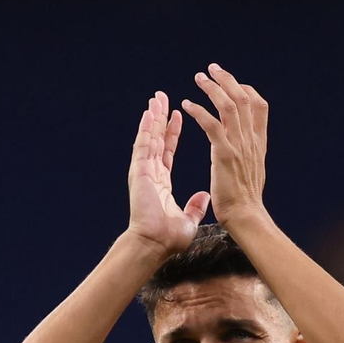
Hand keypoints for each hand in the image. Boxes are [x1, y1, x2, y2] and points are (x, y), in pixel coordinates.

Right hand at [127, 91, 211, 255]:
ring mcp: (143, 171)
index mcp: (161, 183)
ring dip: (153, 117)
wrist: (154, 245)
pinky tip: (149, 112)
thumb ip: (195, 206)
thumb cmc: (168, 238)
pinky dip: (146, 128)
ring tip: (156, 97)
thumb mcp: (188, 220)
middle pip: (156, 139)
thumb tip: (204, 196)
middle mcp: (151, 173)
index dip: (172, 133)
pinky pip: (143, 145)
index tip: (178, 115)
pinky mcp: (139, 172)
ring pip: (149, 138)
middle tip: (162, 97)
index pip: (168, 151)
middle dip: (160, 118)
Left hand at [180, 64, 268, 229]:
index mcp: (258, 143)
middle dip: (227, 80)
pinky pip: (212, 125)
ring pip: (228, 106)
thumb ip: (249, 155)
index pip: (258, 106)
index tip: (232, 83)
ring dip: (213, 89)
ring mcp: (239, 146)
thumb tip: (246, 149)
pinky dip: (199, 111)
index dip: (246, 90)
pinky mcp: (225, 155)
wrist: (246, 217)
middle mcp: (251, 140)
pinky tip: (187, 105)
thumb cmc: (245, 201)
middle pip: (243, 98)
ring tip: (199, 78)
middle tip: (211, 69)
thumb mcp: (253, 171)